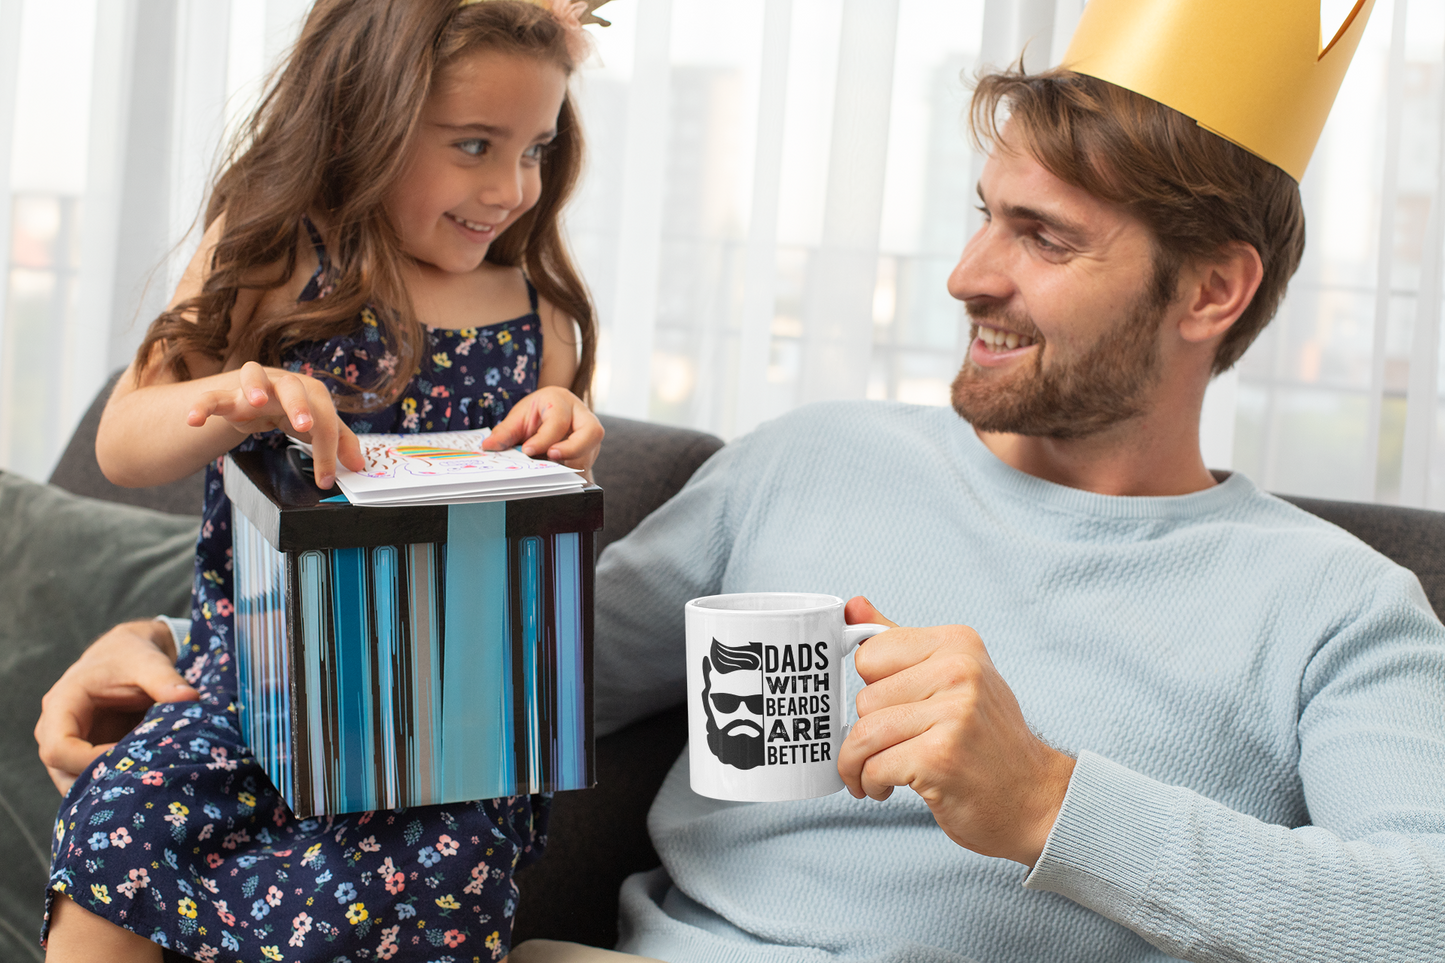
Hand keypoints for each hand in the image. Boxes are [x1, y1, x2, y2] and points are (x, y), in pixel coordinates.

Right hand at [35, 620, 199, 794]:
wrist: (130, 653)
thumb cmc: (133, 655)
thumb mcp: (149, 663)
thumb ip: (166, 680)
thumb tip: (191, 699)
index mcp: (62, 704)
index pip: (59, 748)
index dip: (89, 762)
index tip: (129, 760)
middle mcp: (56, 728)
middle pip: (61, 771)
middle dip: (97, 782)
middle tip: (139, 783)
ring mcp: (70, 744)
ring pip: (73, 781)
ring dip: (105, 788)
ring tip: (143, 785)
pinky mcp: (86, 753)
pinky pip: (92, 778)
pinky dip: (115, 783)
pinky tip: (143, 783)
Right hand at [185, 361, 364, 487]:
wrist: (258, 394)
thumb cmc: (293, 410)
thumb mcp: (318, 426)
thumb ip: (340, 442)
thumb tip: (360, 466)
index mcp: (311, 392)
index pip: (325, 419)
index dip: (328, 450)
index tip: (326, 479)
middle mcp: (283, 384)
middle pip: (294, 386)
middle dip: (300, 404)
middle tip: (306, 424)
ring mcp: (253, 386)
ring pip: (253, 374)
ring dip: (254, 385)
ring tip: (253, 401)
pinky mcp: (227, 395)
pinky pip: (211, 397)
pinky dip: (202, 406)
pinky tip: (193, 420)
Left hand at [481, 386, 604, 469]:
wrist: (550, 412)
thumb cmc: (535, 414)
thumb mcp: (518, 418)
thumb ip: (504, 432)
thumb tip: (488, 446)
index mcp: (561, 401)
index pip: (559, 421)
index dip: (544, 439)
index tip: (527, 451)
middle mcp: (582, 415)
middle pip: (592, 432)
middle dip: (573, 449)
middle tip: (551, 459)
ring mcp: (590, 435)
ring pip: (591, 452)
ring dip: (571, 464)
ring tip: (548, 472)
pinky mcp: (591, 450)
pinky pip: (587, 465)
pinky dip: (571, 473)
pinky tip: (556, 479)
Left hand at [837, 597, 1075, 867]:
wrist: (1033, 798)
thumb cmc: (984, 740)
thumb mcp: (950, 679)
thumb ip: (898, 643)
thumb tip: (853, 605)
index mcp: (957, 643)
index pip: (870, 653)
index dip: (872, 688)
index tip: (886, 710)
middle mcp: (959, 671)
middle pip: (865, 698)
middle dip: (866, 732)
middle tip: (890, 748)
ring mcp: (953, 713)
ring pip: (864, 734)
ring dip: (858, 764)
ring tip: (877, 773)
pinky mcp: (940, 757)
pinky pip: (873, 766)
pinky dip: (869, 784)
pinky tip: (886, 788)